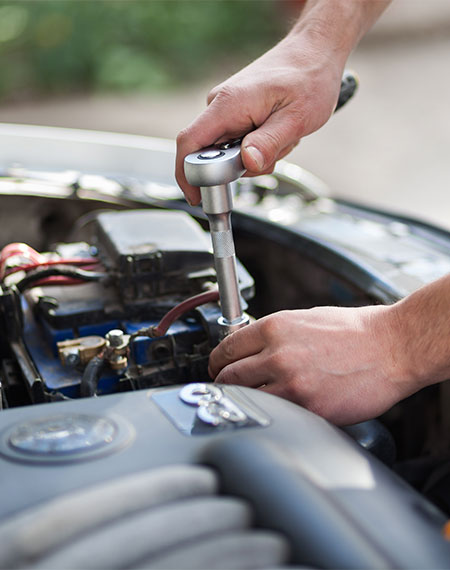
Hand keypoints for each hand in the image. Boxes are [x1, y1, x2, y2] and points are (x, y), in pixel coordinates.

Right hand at [176, 32, 344, 204]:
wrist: (316, 51)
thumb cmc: (310, 77)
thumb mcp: (297, 117)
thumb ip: (269, 142)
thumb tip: (248, 162)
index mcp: (229, 104)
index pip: (189, 143)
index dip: (186, 175)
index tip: (196, 197)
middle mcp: (221, 105)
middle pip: (210, 155)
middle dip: (241, 167)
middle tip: (273, 154)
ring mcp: (227, 109)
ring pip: (228, 152)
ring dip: (255, 156)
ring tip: (281, 137)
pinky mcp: (236, 113)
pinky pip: (237, 143)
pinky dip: (258, 147)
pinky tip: (277, 133)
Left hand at [208, 305, 413, 425]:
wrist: (392, 347)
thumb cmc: (354, 331)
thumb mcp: (305, 319)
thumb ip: (273, 335)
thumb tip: (249, 347)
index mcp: (275, 328)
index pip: (226, 348)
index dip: (216, 361)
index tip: (217, 368)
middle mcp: (278, 355)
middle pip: (228, 376)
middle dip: (223, 382)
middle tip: (228, 386)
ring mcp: (292, 385)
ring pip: (247, 398)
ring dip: (245, 400)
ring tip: (254, 397)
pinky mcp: (309, 409)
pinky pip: (277, 415)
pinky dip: (273, 413)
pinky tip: (282, 407)